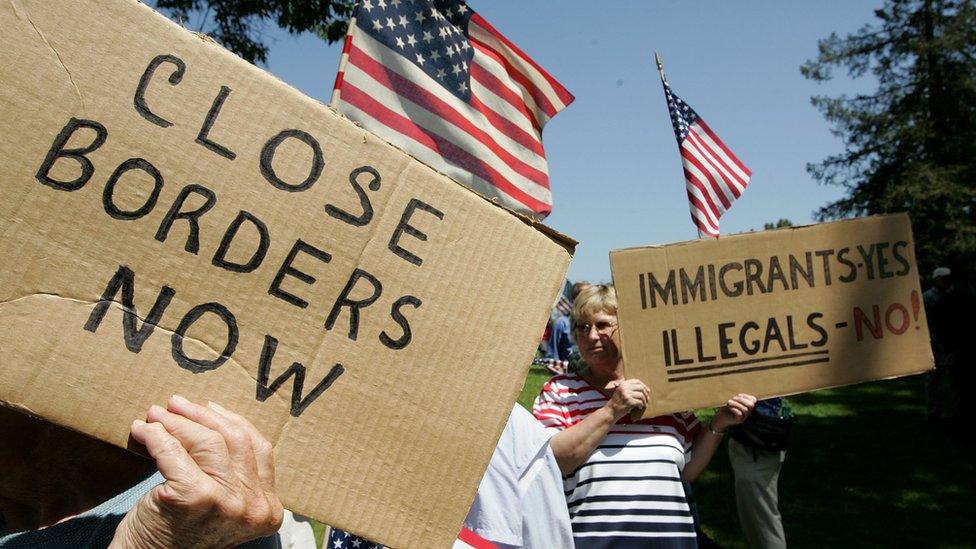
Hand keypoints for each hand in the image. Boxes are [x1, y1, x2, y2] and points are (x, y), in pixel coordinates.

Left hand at [110, 396, 282, 548]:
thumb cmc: (180, 534)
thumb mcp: (222, 505)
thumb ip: (233, 474)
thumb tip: (214, 415)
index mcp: (269, 510)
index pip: (259, 448)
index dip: (231, 422)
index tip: (207, 407)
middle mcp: (255, 507)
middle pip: (233, 440)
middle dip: (201, 415)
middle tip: (174, 404)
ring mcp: (228, 502)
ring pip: (208, 442)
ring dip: (177, 422)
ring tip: (155, 415)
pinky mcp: (194, 497)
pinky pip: (174, 452)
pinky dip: (155, 437)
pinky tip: (142, 431)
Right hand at [604, 379, 648, 420]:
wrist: (610, 411)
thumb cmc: (617, 402)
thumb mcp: (621, 392)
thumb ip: (629, 388)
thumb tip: (646, 388)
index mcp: (623, 384)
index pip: (636, 381)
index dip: (643, 385)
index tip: (647, 391)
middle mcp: (624, 388)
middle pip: (640, 387)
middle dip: (645, 394)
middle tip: (647, 399)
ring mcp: (626, 394)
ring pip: (641, 395)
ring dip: (644, 401)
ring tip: (643, 404)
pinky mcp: (628, 401)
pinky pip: (639, 402)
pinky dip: (641, 405)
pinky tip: (639, 407)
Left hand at [711, 393, 756, 431]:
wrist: (720, 417)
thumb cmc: (726, 407)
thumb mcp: (731, 400)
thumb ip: (736, 396)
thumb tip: (737, 392)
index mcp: (747, 405)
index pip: (753, 400)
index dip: (747, 396)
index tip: (738, 394)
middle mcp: (748, 411)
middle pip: (751, 405)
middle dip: (742, 400)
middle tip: (733, 398)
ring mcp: (744, 416)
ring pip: (745, 409)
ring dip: (736, 404)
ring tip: (729, 402)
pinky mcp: (739, 420)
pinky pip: (740, 414)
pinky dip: (734, 409)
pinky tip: (730, 407)